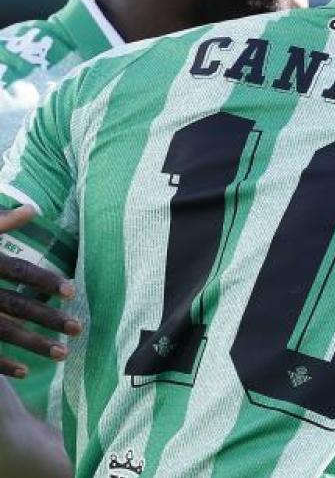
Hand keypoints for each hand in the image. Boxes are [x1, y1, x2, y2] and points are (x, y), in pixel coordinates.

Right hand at [0, 206, 79, 376]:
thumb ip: (0, 222)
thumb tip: (33, 209)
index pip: (18, 270)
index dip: (44, 281)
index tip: (71, 292)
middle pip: (16, 305)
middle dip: (48, 318)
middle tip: (79, 328)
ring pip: (3, 332)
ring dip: (33, 345)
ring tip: (62, 354)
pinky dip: (1, 364)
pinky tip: (24, 372)